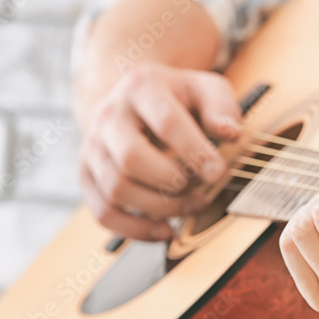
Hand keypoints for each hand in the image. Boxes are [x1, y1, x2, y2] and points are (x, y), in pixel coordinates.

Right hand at [78, 62, 240, 240]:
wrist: (135, 99)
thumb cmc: (178, 98)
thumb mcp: (206, 88)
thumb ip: (221, 107)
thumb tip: (231, 133)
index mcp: (142, 88)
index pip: (166, 122)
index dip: (194, 151)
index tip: (218, 173)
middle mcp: (109, 116)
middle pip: (131, 159)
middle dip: (172, 182)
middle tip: (201, 188)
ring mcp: (93, 147)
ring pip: (116, 189)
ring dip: (160, 207)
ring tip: (193, 205)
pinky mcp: (87, 175)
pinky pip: (103, 212)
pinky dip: (136, 230)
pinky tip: (166, 230)